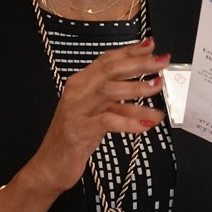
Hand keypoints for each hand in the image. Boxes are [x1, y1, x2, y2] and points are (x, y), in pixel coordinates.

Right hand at [25, 39, 167, 195]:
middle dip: (138, 63)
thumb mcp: (100, 113)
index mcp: (81, 82)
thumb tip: (148, 86)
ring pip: (109, 90)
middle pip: (110, 70)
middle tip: (161, 61)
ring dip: (137, 87)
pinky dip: (130, 121)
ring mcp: (77, 110)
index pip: (107, 59)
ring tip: (157, 88)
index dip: (130, 51)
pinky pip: (108, 121)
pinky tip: (146, 124)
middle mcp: (78, 92)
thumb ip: (118, 99)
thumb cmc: (77, 136)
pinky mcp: (80, 130)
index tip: (151, 46)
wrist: (50, 165)